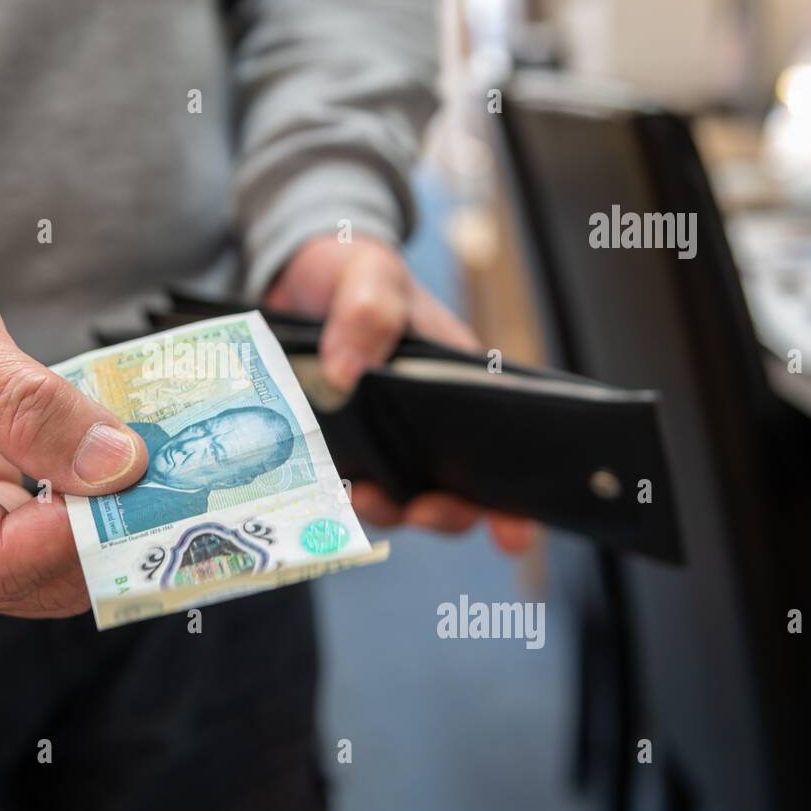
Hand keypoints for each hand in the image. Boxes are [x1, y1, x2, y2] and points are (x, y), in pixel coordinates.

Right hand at [0, 240, 147, 615]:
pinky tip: (115, 466)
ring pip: (39, 566)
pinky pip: (32, 535)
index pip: (1, 560)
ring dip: (100, 523)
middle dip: (104, 535)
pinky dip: (78, 505)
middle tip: (180, 482)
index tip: (157, 488)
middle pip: (27, 577)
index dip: (87, 534)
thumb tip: (121, 467)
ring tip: (157, 471)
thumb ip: (33, 410)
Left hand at [265, 234, 534, 553]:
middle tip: (420, 512)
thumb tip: (346, 374)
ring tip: (360, 499)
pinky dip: (333, 497)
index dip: (513, 501)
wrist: (296, 276)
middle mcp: (425, 423)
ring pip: (396, 498)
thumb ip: (368, 311)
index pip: (500, 446)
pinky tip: (318, 491)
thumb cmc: (355, 272)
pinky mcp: (338, 446)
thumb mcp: (368, 276)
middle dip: (444, 513)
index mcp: (458, 384)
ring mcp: (382, 439)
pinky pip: (341, 486)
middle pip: (452, 490)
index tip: (514, 538)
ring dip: (384, 510)